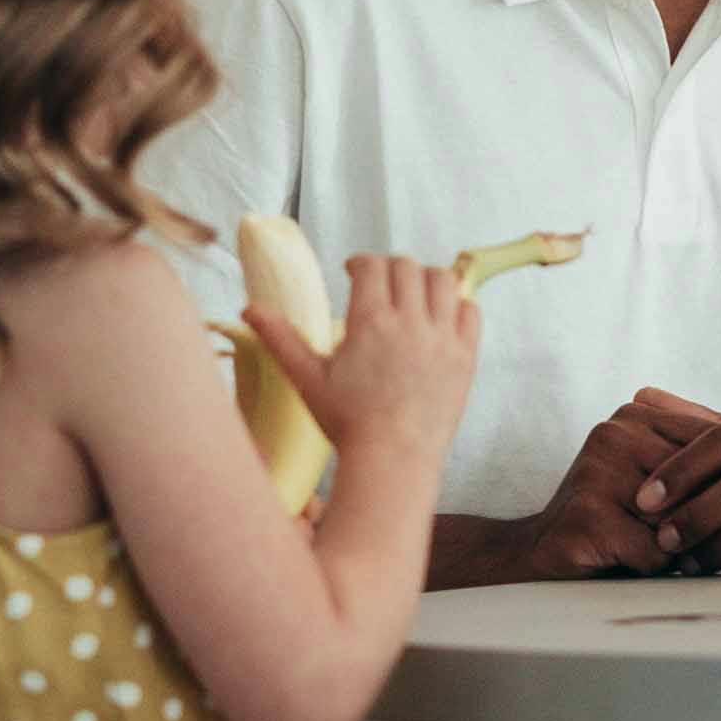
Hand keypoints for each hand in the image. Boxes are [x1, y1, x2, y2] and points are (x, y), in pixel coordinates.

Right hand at [247, 254, 481, 470]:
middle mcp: (410, 322)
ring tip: (413, 294)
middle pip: (408, 267)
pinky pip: (471, 312)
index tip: (353, 271)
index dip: (361, 262)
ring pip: (443, 281)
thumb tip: (248, 308)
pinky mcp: (465, 357)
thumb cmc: (347, 422)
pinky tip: (441, 317)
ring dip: (427, 279)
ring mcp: (443, 338)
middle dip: (391, 268)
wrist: (393, 458)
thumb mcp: (307, 379)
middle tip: (381, 283)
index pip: (372, 266)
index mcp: (371, 321)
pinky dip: (459, 306)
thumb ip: (280, 338)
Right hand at [478, 390, 718, 581]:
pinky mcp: (587, 514)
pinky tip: (634, 563)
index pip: (714, 440)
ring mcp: (596, 471)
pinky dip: (654, 567)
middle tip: (714, 539)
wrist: (541, 552)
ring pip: (680, 518)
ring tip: (667, 551)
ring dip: (682, 545)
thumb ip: (701, 459)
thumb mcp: (659, 478)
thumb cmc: (615, 519)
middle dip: (711, 517)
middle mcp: (614, 434)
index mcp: (635, 416)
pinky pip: (653, 550)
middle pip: (701, 480)